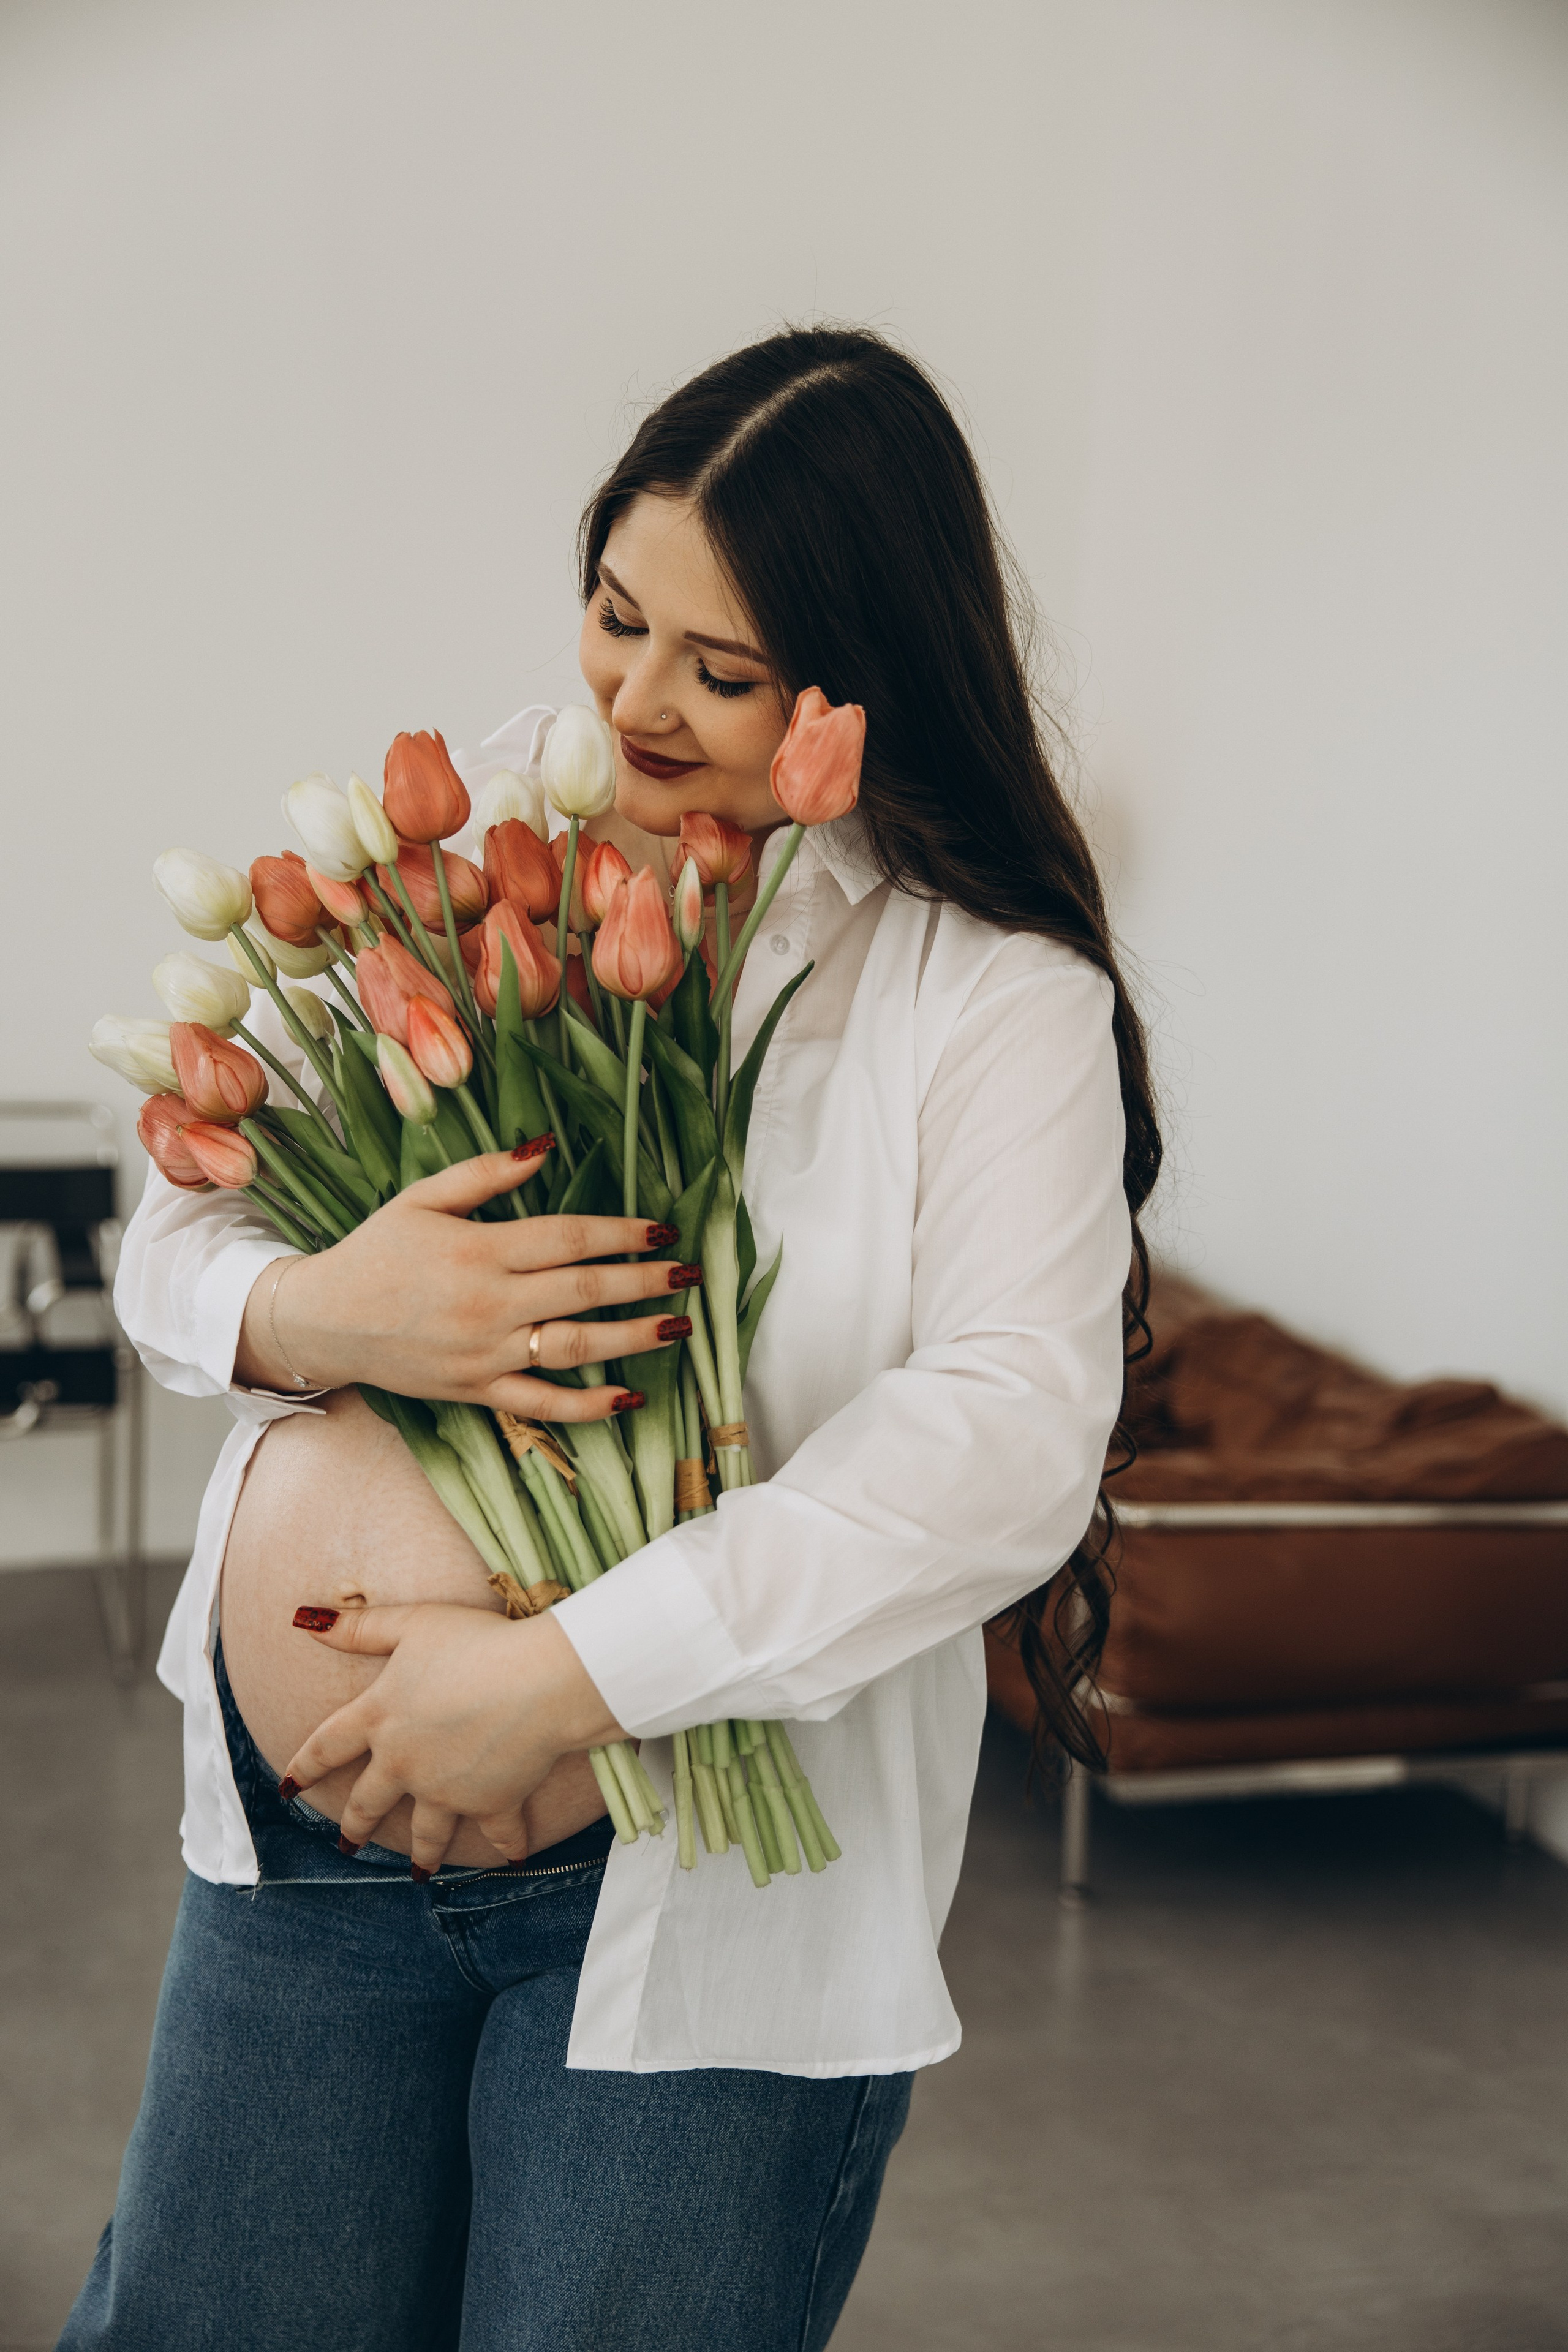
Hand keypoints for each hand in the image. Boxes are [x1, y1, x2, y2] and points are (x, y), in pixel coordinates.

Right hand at [235, 1146, 698, 1421]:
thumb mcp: (423, 1197)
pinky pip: (541, 1405)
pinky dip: (586, 1405)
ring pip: (574, 1348)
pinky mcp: (477, 1391)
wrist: (324, 1320)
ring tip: (678, 1327)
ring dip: (633, 1339)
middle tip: (690, 1275)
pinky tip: (628, 1396)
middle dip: (645, 1282)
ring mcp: (485, 1354)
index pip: (567, 1239)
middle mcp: (488, 1305)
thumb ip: (487, 1173)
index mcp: (479, 1251)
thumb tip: (547, 1145)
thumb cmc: (376, 1251)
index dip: (622, 1233)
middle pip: (584, 1292)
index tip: (663, 1230)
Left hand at [281, 1602, 623, 1870]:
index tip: (288, 1789)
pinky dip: (508, 1845)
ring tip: (418, 1874)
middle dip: (355, 1826)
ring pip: (425, 1832)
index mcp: (379, 1718)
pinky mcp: (490, 1804)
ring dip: (421, 1855)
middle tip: (348, 1845)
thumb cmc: (476, 1642)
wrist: (537, 1681)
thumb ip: (359, 1627)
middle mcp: (404, 1763)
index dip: (304, 1766)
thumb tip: (305, 1619)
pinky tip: (515, 1857)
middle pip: (368, 1802)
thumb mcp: (412, 1623)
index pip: (327, 1746)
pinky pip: (498, 1832)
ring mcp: (445, 1790)